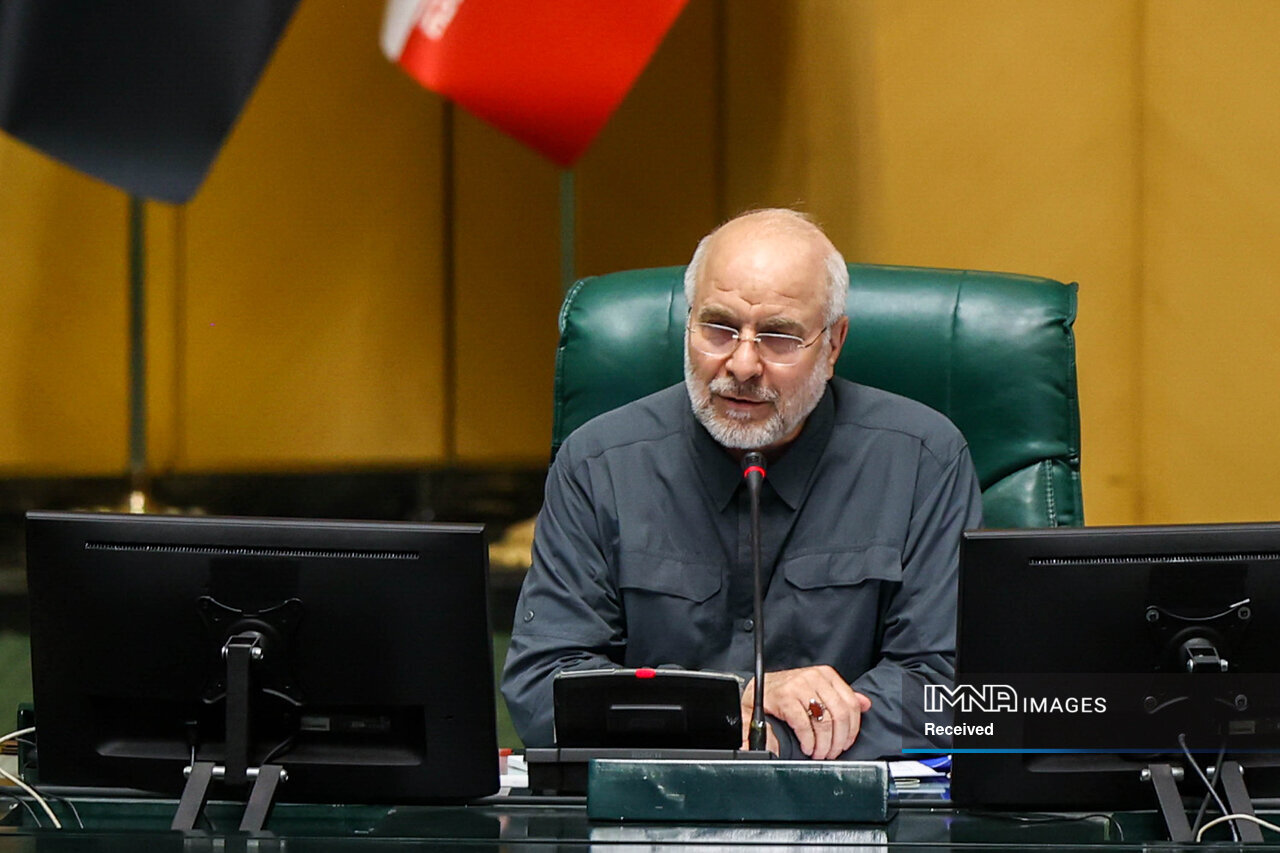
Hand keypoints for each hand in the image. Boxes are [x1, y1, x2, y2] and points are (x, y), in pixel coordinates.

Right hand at [740, 666, 870, 759]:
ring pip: (824, 721)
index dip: (852, 728)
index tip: (846, 743)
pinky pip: (804, 725)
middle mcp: (814, 677)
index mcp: (825, 675)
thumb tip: (866, 703)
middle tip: (831, 753)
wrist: (756, 689)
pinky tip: (807, 747)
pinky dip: (808, 741)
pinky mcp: (785, 698)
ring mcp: (799, 686)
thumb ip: (840, 696)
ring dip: (824, 744)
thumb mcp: (816, 689)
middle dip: (838, 740)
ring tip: (819, 753)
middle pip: (840, 714)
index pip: (850, 703)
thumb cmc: (787, 693)